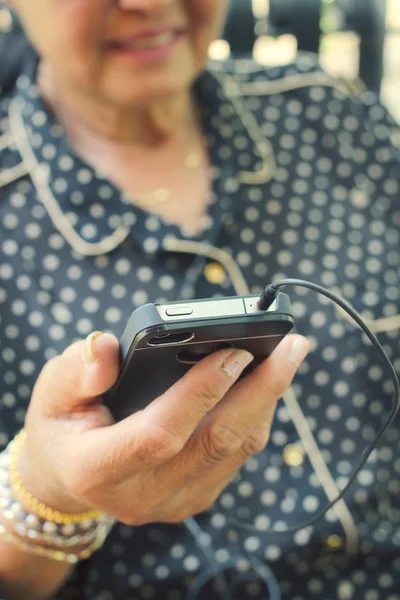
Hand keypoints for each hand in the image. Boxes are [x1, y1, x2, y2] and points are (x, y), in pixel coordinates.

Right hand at [19, 331, 309, 524]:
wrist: (69, 475)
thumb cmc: (63, 424)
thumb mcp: (53, 390)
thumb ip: (76, 369)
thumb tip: (108, 348)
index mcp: (98, 469)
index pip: (161, 433)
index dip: (201, 392)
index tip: (236, 351)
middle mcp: (142, 495)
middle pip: (216, 442)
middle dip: (261, 390)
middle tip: (291, 345)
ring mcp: (174, 502)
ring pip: (236, 449)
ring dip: (268, 399)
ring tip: (289, 353)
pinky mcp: (196, 496)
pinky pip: (238, 455)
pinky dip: (257, 414)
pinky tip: (267, 380)